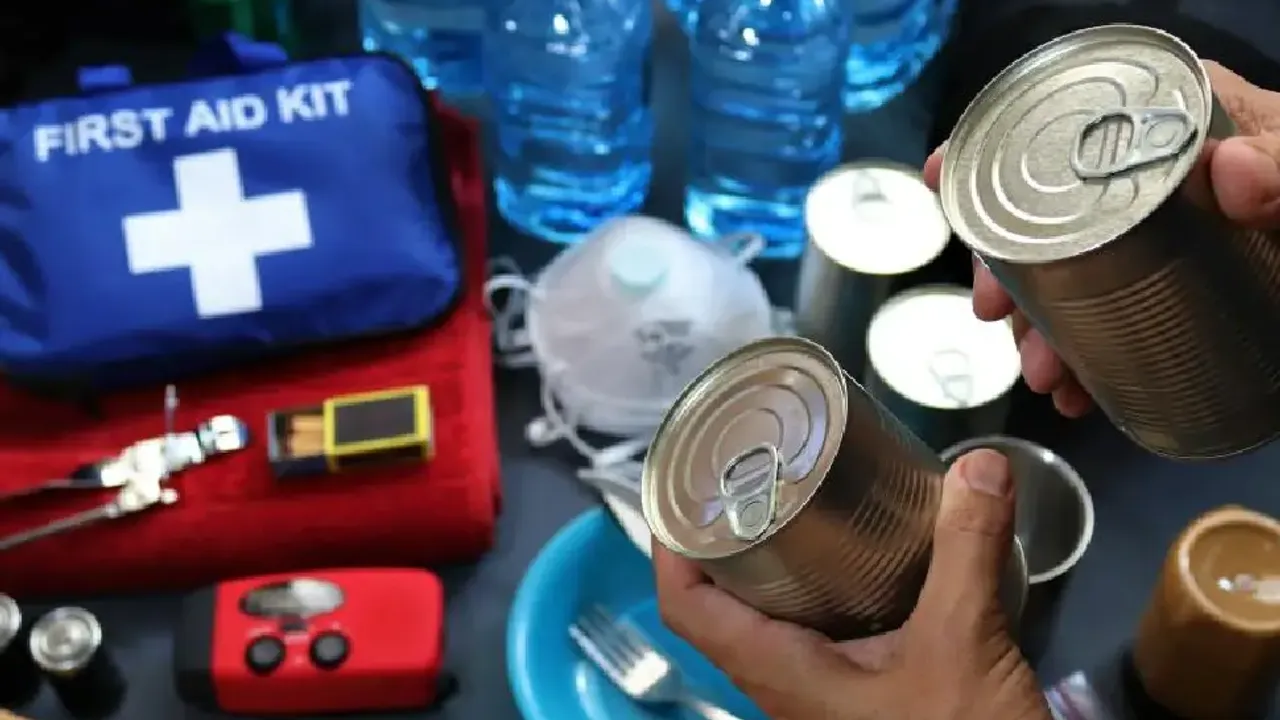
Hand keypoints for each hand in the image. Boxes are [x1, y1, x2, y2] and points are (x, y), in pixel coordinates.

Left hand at [654, 450, 1048, 719]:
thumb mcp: (964, 640)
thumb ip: (968, 550)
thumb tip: (981, 462)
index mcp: (778, 673)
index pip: (685, 610)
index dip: (669, 550)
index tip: (682, 492)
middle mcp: (783, 686)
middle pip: (721, 609)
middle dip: (723, 543)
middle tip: (745, 479)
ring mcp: (818, 697)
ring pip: (768, 623)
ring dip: (770, 567)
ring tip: (791, 502)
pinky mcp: (855, 699)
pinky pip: (813, 636)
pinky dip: (819, 591)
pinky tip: (857, 558)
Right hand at [922, 60, 1279, 417]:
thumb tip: (1222, 170)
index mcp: (1189, 123)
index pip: (1075, 115)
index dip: (999, 144)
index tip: (943, 178)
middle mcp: (1162, 178)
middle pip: (1054, 206)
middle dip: (1010, 264)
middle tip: (996, 315)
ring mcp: (1166, 240)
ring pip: (1073, 268)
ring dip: (1042, 324)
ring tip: (1046, 378)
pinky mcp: (1176, 291)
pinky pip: (1109, 312)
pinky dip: (1082, 352)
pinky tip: (1078, 391)